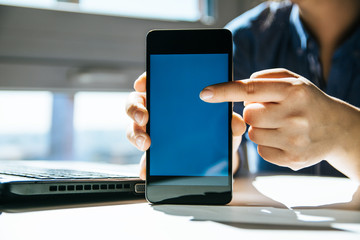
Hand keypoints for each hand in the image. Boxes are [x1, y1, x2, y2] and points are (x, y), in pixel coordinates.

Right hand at [126, 73, 245, 179]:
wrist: (219, 152)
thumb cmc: (219, 128)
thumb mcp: (226, 122)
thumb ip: (230, 120)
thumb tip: (235, 123)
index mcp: (174, 96)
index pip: (155, 81)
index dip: (146, 79)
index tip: (141, 83)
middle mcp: (159, 110)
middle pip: (137, 103)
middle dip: (136, 109)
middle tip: (144, 117)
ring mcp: (154, 131)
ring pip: (135, 127)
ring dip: (136, 134)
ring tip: (146, 143)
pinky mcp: (155, 152)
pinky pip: (144, 156)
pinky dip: (144, 163)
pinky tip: (146, 170)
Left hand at [200, 68, 359, 180]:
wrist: (336, 128)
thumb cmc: (307, 101)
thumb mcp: (294, 81)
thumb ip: (265, 78)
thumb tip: (239, 88)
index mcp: (293, 91)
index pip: (249, 89)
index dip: (224, 91)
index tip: (205, 94)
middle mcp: (295, 115)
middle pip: (249, 115)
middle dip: (253, 112)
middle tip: (268, 110)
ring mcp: (294, 139)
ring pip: (253, 134)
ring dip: (260, 129)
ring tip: (279, 125)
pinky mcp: (293, 158)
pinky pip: (261, 151)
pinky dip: (267, 144)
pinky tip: (283, 138)